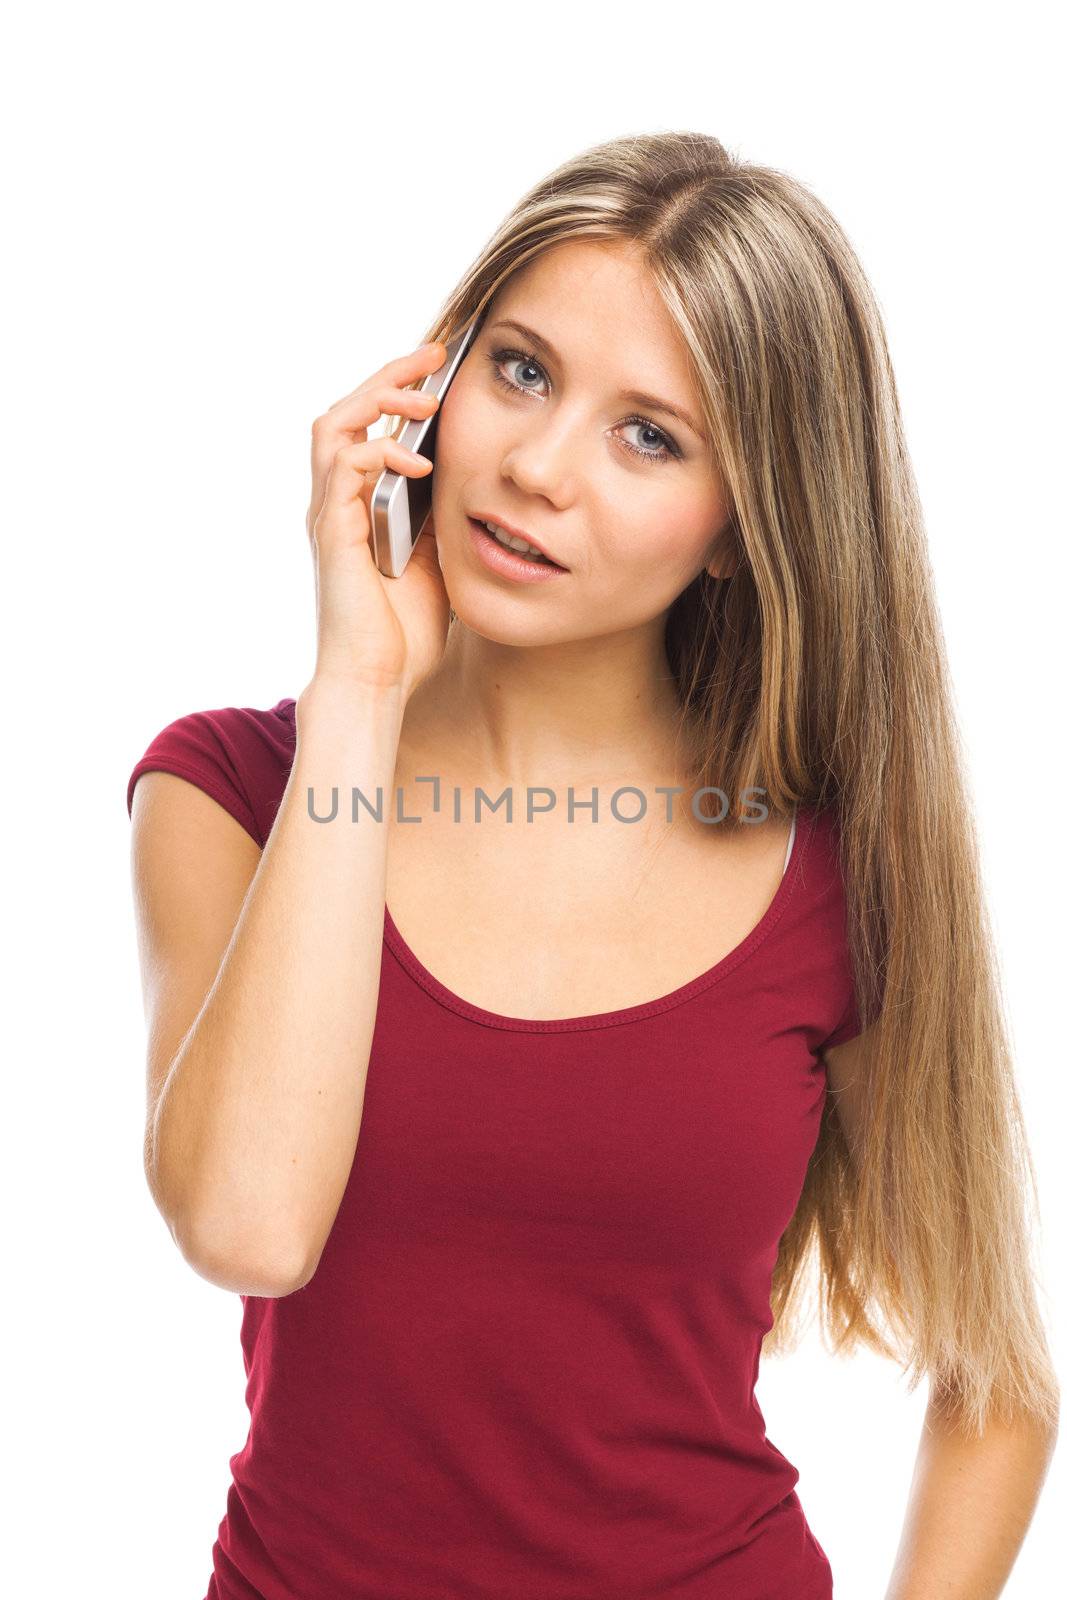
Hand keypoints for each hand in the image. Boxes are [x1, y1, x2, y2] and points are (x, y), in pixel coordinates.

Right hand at [305, 340, 450, 700]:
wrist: (378, 681)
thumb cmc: (404, 634)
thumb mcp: (438, 561)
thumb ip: (442, 518)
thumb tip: (471, 481)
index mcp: (359, 506)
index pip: (369, 427)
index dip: (399, 394)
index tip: (443, 370)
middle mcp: (336, 503)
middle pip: (346, 411)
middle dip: (389, 377)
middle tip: (434, 356)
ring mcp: (329, 515)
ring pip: (335, 425)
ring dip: (378, 400)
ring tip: (424, 397)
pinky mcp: (332, 532)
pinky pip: (344, 467)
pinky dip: (380, 452)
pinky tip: (419, 461)